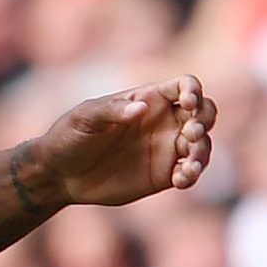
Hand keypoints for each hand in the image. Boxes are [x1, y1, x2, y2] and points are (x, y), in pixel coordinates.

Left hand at [37, 75, 217, 207]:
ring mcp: (166, 147)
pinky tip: (180, 180)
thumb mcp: (83, 118)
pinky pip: (191, 171)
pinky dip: (193, 174)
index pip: (184, 85)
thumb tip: (141, 108)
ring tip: (187, 166)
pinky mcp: (165, 174)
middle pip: (204, 112)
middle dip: (205, 119)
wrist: (60, 174)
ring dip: (203, 153)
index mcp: (146, 99)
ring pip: (203, 144)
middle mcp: (162, 121)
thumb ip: (110, 110)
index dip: (194, 90)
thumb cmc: (68, 136)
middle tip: (190, 134)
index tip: (188, 102)